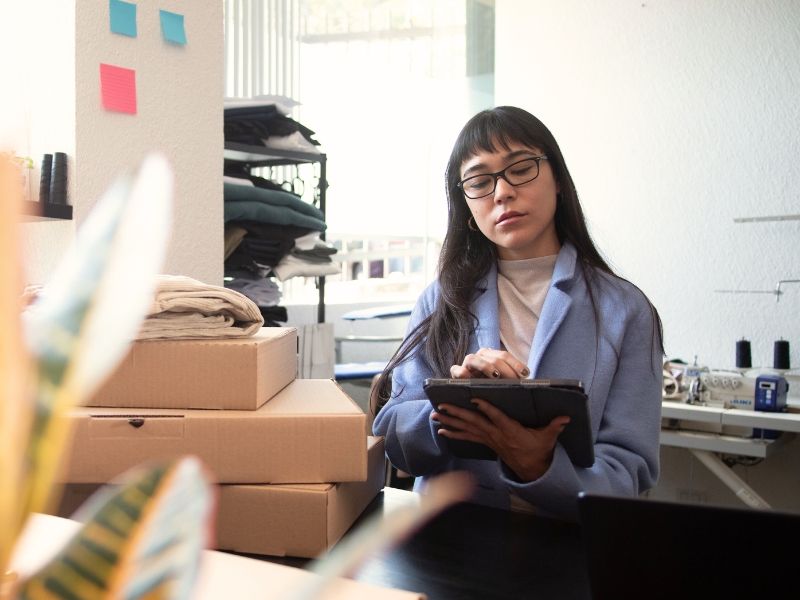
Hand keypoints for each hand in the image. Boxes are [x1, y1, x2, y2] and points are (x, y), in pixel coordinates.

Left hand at [432, 398, 569, 481]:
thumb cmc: (538, 450)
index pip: (496, 417)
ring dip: (450, 422)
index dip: (486, 408)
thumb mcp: (548, 437)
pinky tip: (442, 430)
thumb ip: (555, 426)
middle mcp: (495, 434)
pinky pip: (467, 438)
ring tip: (436, 415)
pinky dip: (453, 434)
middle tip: (441, 406)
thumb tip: (566, 416)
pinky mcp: (486, 443)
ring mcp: (489, 439)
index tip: (475, 398)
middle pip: (474, 422)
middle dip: (456, 414)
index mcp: (510, 430)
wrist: (531, 469)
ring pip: (467, 428)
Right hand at [449, 348, 529, 378]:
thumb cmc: (489, 386)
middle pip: (494, 358)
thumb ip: (511, 378)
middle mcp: (479, 356)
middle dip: (505, 369)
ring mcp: (467, 363)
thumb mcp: (501, 381)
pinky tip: (472, 380)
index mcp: (491, 355)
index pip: (504, 356)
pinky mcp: (455, 372)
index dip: (515, 364)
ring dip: (486, 367)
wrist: (468, 392)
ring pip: (475, 359)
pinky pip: (458, 370)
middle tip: (514, 381)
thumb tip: (526, 381)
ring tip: (496, 376)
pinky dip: (464, 374)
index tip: (525, 374)